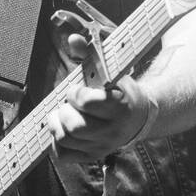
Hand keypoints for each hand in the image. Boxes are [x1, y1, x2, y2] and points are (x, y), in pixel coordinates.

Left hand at [46, 30, 153, 158]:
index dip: (76, 94)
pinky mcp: (92, 156)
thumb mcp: (110, 70)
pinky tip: (63, 128)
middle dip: (64, 110)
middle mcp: (113, 132)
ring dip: (57, 124)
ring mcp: (102, 147)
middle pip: (74, 127)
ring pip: (65, 140)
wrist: (138, 118)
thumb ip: (90, 54)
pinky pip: (63, 155)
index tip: (77, 90)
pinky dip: (57, 142)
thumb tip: (73, 39)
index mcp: (120, 108)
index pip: (88, 103)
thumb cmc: (120, 91)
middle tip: (69, 103)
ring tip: (64, 113)